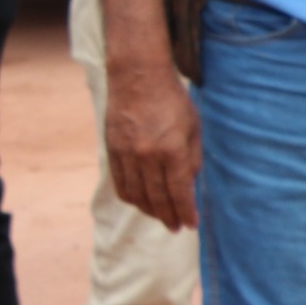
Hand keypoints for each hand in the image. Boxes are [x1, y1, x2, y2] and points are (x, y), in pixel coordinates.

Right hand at [104, 55, 200, 233]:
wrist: (137, 77)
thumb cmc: (172, 100)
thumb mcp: (193, 127)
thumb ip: (192, 158)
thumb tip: (188, 185)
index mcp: (172, 150)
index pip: (179, 192)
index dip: (186, 213)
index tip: (191, 225)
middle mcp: (147, 155)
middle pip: (157, 199)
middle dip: (168, 217)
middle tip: (175, 227)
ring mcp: (127, 154)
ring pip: (136, 195)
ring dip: (149, 211)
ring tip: (159, 216)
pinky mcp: (112, 150)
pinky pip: (120, 183)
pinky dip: (131, 197)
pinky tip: (140, 201)